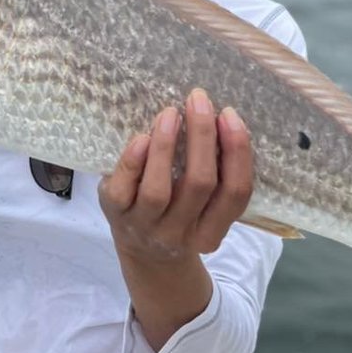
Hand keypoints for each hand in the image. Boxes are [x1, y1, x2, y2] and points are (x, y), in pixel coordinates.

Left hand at [99, 88, 253, 264]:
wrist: (144, 253)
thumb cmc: (181, 215)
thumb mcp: (206, 209)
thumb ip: (217, 176)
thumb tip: (218, 117)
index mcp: (212, 231)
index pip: (235, 193)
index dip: (237, 152)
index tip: (229, 114)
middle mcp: (181, 233)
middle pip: (199, 184)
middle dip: (202, 136)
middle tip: (198, 99)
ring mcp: (145, 226)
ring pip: (159, 190)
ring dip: (166, 146)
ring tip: (170, 113)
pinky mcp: (114, 215)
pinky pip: (123, 190)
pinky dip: (133, 162)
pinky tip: (142, 136)